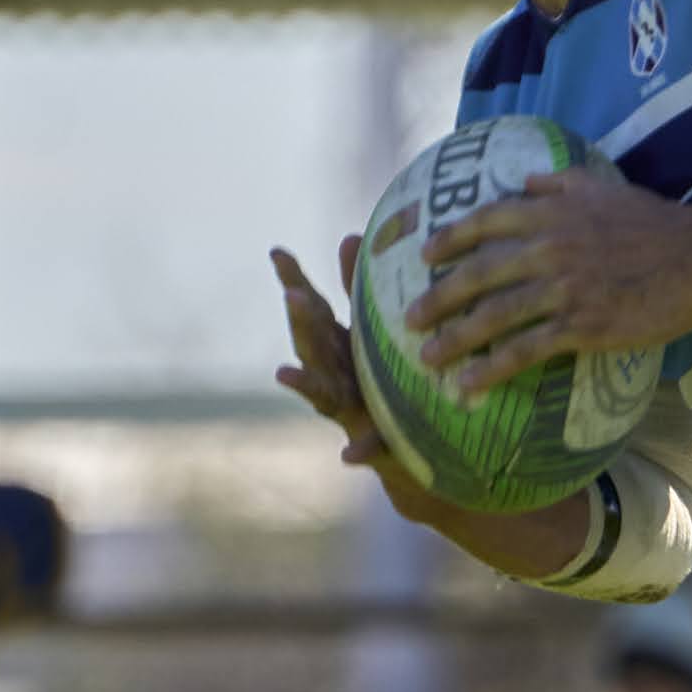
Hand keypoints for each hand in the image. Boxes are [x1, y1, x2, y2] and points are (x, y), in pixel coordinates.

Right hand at [271, 243, 438, 511]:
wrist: (415, 452)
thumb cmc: (389, 384)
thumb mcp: (377, 335)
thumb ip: (362, 291)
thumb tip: (351, 235)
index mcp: (338, 346)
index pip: (312, 308)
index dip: (294, 281)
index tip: (277, 253)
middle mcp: (336, 375)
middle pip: (313, 346)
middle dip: (301, 322)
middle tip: (292, 295)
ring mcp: (350, 411)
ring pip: (324, 394)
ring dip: (305, 384)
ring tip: (283, 374)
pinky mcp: (373, 445)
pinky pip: (368, 449)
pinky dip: (359, 452)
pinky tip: (347, 456)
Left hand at [409, 167, 691, 399]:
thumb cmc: (655, 222)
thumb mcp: (604, 186)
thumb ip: (560, 184)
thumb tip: (527, 180)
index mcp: (550, 211)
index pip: (485, 222)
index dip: (449, 240)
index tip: (424, 256)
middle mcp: (547, 247)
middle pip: (477, 274)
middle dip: (437, 298)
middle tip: (409, 319)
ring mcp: (562, 289)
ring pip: (493, 315)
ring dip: (454, 339)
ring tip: (427, 358)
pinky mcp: (582, 326)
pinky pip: (525, 350)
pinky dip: (492, 368)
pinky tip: (470, 384)